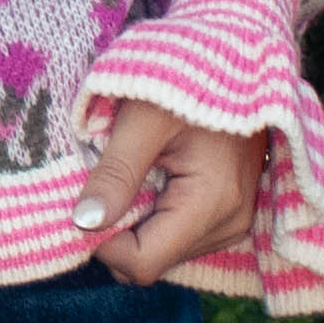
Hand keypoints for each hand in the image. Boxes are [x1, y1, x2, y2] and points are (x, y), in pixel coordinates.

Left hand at [83, 95, 266, 283]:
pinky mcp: (228, 215)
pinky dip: (153, 214)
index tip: (85, 200)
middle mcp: (229, 225)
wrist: (240, 59)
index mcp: (212, 204)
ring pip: (160, 251)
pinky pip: (176, 235)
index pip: (142, 263)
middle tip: (107, 179)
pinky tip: (154, 176)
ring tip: (136, 170)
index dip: (102, 242)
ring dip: (135, 221)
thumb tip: (82, 223)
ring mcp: (233, 223)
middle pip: (150, 261)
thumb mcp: (143, 118)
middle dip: (117, 229)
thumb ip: (115, 172)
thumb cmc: (189, 78)